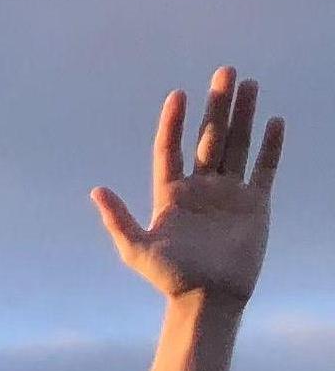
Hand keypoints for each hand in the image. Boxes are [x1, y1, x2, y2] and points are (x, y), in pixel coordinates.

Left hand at [94, 67, 284, 305]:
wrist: (207, 299)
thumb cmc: (169, 277)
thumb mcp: (137, 249)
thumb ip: (118, 219)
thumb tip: (96, 190)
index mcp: (171, 195)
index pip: (171, 149)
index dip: (173, 122)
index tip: (177, 95)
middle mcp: (200, 188)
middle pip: (209, 138)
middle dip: (217, 105)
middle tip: (225, 71)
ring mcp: (228, 194)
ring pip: (237, 144)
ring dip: (244, 115)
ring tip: (249, 84)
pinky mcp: (254, 204)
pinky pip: (264, 168)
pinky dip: (270, 146)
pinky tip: (274, 122)